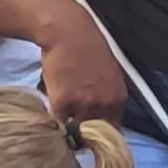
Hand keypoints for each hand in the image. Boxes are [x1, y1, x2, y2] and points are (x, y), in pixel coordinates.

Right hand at [34, 0, 130, 125]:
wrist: (68, 32)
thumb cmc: (89, 48)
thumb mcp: (110, 74)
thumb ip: (108, 97)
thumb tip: (103, 118)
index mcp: (117, 98)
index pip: (113, 130)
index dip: (100, 133)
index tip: (91, 134)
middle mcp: (103, 104)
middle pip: (93, 133)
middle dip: (84, 133)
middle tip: (73, 130)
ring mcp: (82, 104)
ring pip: (74, 129)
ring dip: (67, 127)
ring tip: (61, 119)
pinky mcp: (61, 101)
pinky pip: (56, 121)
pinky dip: (52, 119)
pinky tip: (50, 112)